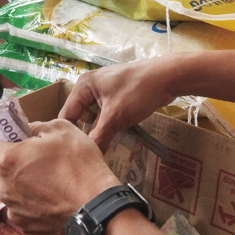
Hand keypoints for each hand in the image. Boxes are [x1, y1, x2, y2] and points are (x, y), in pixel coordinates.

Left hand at [0, 119, 119, 234]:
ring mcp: (14, 212)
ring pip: (12, 192)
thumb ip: (38, 126)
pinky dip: (35, 205)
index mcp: (7, 160)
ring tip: (52, 183)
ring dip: (24, 184)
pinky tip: (56, 202)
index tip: (8, 136)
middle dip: (14, 162)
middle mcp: (4, 189)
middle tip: (39, 159)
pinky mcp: (27, 231)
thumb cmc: (81, 167)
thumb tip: (29, 131)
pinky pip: (24, 212)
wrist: (99, 211)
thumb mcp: (63, 130)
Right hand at [59, 59, 176, 150]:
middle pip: (80, 117)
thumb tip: (88, 158)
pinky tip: (112, 140)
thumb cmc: (138, 91)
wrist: (167, 77)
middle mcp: (90, 87)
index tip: (69, 155)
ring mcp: (104, 91)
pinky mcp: (117, 96)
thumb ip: (99, 137)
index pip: (67, 114)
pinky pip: (106, 115)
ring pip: (94, 117)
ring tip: (97, 152)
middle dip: (84, 134)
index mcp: (83, 86)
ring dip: (98, 131)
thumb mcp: (116, 116)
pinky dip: (108, 126)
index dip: (68, 134)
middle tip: (85, 156)